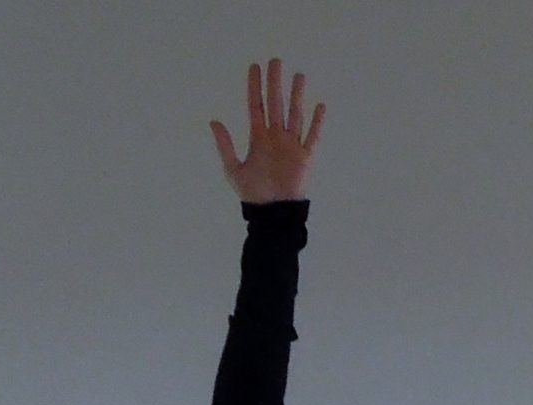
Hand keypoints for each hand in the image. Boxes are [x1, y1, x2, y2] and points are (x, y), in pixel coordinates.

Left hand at [209, 57, 324, 204]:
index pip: (256, 106)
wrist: (272, 215)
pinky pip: (312, 136)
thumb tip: (213, 121)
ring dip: (296, 96)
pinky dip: (317, 122)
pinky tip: (319, 105)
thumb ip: (225, 145)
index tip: (254, 67)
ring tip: (298, 76)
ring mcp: (291, 145)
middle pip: (275, 104)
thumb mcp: (233, 169)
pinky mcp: (304, 157)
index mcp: (259, 138)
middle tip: (275, 61)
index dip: (255, 87)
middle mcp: (275, 137)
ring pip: (294, 114)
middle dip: (275, 83)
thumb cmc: (253, 195)